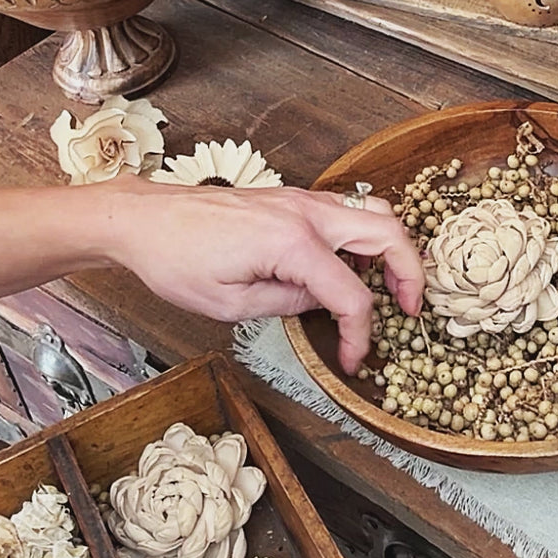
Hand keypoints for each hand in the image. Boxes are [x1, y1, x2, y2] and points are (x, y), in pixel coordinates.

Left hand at [104, 176, 423, 372]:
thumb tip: (322, 304)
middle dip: (411, 274)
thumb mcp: (229, 303)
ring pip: (376, 212)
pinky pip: (349, 211)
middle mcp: (307, 212)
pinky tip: (349, 266)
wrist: (146, 219)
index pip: (352, 295)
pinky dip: (366, 237)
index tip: (354, 359)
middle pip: (390, 233)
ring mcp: (303, 199)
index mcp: (292, 242)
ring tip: (387, 286)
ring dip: (393, 249)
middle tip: (410, 309)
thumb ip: (287, 304)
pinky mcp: (294, 198)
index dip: (360, 334)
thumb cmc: (176, 259)